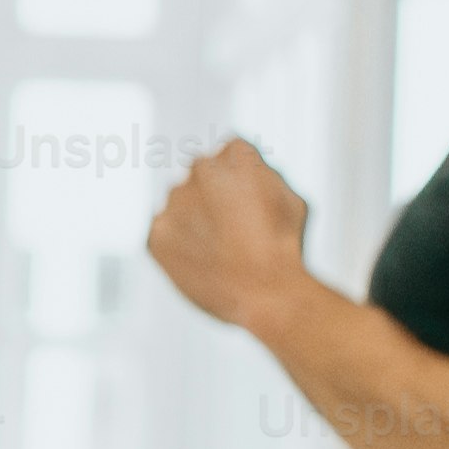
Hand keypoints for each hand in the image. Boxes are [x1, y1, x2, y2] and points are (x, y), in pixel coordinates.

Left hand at [145, 139, 314, 332]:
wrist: (265, 294)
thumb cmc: (284, 248)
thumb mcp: (292, 199)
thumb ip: (263, 177)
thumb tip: (247, 174)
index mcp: (237, 154)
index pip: (231, 154)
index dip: (242, 181)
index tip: (249, 201)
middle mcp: (200, 169)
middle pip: (202, 177)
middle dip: (215, 196)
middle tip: (235, 229)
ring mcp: (174, 201)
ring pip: (181, 205)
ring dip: (195, 220)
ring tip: (222, 251)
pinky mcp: (156, 233)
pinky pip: (165, 233)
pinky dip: (180, 245)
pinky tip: (205, 261)